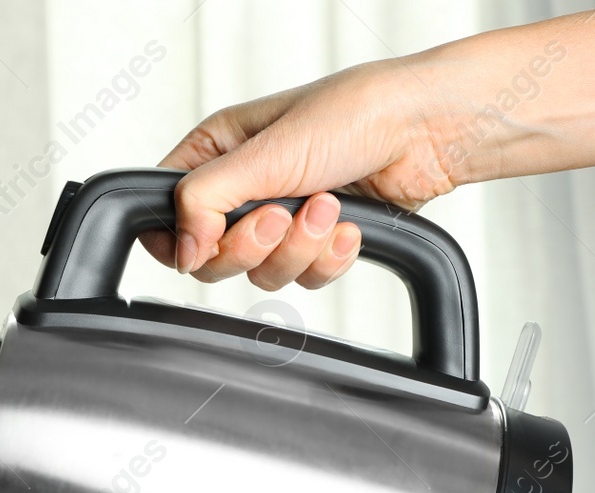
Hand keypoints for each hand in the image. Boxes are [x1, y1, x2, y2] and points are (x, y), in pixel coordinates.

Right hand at [140, 61, 455, 288]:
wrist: (426, 130)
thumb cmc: (355, 113)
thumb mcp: (263, 152)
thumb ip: (205, 200)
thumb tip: (181, 247)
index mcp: (218, 152)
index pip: (167, 210)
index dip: (181, 238)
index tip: (205, 241)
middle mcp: (246, 186)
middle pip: (214, 256)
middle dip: (254, 243)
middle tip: (280, 214)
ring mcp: (283, 217)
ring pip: (262, 272)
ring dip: (300, 247)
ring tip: (328, 205)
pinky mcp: (318, 241)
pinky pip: (305, 277)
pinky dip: (329, 257)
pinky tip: (348, 224)